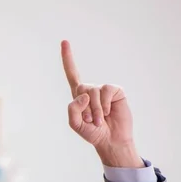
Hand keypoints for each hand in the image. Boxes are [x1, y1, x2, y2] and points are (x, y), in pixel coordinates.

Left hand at [61, 40, 142, 167]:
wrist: (110, 140)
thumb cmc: (92, 132)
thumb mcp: (75, 123)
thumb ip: (73, 109)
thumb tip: (84, 94)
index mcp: (79, 96)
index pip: (72, 74)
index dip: (68, 58)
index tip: (64, 42)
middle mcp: (91, 90)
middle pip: (81, 88)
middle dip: (85, 108)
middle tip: (90, 121)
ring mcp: (103, 90)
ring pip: (93, 92)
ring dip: (95, 110)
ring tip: (99, 120)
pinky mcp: (116, 91)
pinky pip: (106, 91)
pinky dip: (104, 104)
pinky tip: (108, 112)